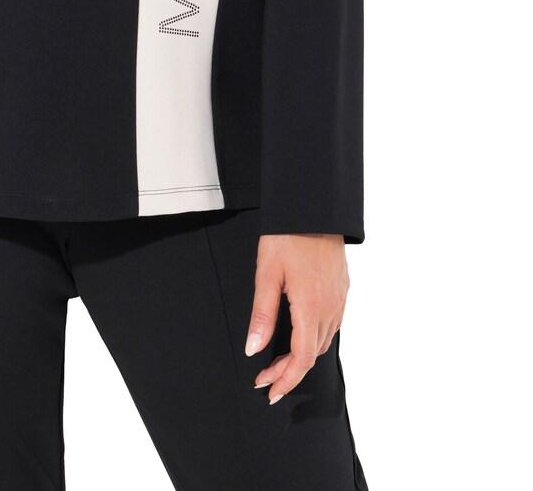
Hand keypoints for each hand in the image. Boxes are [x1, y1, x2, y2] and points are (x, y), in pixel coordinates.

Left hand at [244, 233, 348, 403]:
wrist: (314, 207)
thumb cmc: (288, 235)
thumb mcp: (267, 274)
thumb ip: (262, 315)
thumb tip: (254, 349)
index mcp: (310, 307)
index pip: (302, 359)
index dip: (286, 380)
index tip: (269, 390)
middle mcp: (330, 308)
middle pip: (312, 354)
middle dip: (289, 371)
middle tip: (266, 376)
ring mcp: (339, 299)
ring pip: (323, 341)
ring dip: (302, 355)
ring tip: (279, 359)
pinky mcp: (342, 289)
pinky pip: (332, 324)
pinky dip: (314, 337)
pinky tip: (300, 333)